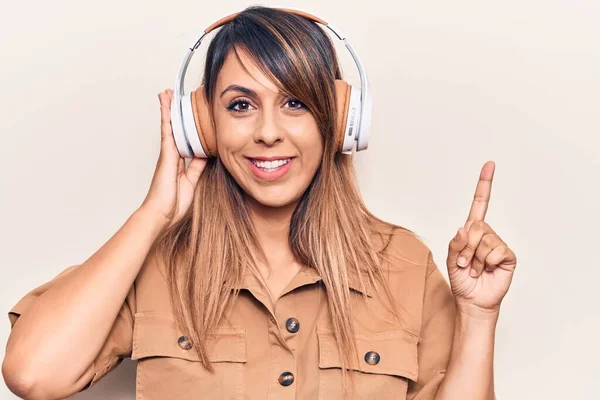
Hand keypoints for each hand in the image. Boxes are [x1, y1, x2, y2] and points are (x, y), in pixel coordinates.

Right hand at [139, 89, 206, 228]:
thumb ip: (197, 168)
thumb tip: (205, 154)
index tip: (192, 117)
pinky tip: (165, 102)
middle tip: (174, 97)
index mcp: (181, 163)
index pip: (187, 140)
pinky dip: (166, 115)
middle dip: (176, 114)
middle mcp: (173, 155)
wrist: (162, 213)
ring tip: (167, 93)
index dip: (190, 128)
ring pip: (170, 126)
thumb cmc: (174, 204)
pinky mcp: (165, 152)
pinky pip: (167, 129)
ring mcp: (168, 153)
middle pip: (176, 130)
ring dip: (169, 109)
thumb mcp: (192, 182)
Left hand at [446, 161, 516, 316]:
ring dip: (475, 258)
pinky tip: (486, 270)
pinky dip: (486, 262)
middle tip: (464, 263)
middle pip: (477, 225)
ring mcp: (498, 244)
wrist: (472, 301)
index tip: (490, 165)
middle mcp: (486, 234)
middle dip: (466, 247)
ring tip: (474, 269)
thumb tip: (464, 228)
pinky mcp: (507, 256)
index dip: (484, 185)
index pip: (480, 204)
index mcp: (471, 231)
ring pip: (486, 239)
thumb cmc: (461, 280)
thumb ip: (455, 243)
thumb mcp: (450, 260)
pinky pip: (497, 250)